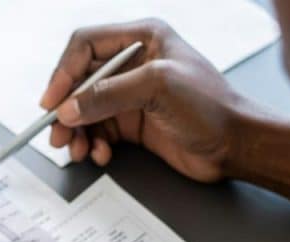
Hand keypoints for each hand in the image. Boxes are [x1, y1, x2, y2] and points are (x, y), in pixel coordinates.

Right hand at [41, 19, 254, 182]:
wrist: (237, 145)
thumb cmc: (212, 106)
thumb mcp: (158, 88)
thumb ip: (109, 95)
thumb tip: (69, 108)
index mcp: (142, 39)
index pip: (85, 46)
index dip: (63, 72)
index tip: (53, 101)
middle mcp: (133, 63)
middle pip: (79, 81)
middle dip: (66, 109)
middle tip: (57, 133)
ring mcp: (130, 94)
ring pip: (84, 110)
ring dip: (76, 132)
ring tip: (77, 150)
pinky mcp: (131, 123)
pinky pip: (97, 131)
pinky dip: (93, 144)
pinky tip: (101, 154)